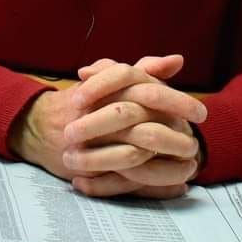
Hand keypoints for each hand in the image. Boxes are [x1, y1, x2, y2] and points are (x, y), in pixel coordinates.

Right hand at [8, 56, 197, 180]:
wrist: (40, 123)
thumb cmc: (85, 99)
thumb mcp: (115, 79)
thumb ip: (146, 69)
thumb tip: (177, 60)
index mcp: (112, 86)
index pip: (148, 89)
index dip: (177, 101)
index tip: (201, 112)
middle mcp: (101, 110)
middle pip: (144, 120)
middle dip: (174, 133)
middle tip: (197, 142)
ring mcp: (93, 138)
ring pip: (134, 150)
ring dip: (165, 160)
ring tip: (189, 163)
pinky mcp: (88, 162)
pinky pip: (121, 174)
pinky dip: (148, 179)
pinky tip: (170, 180)